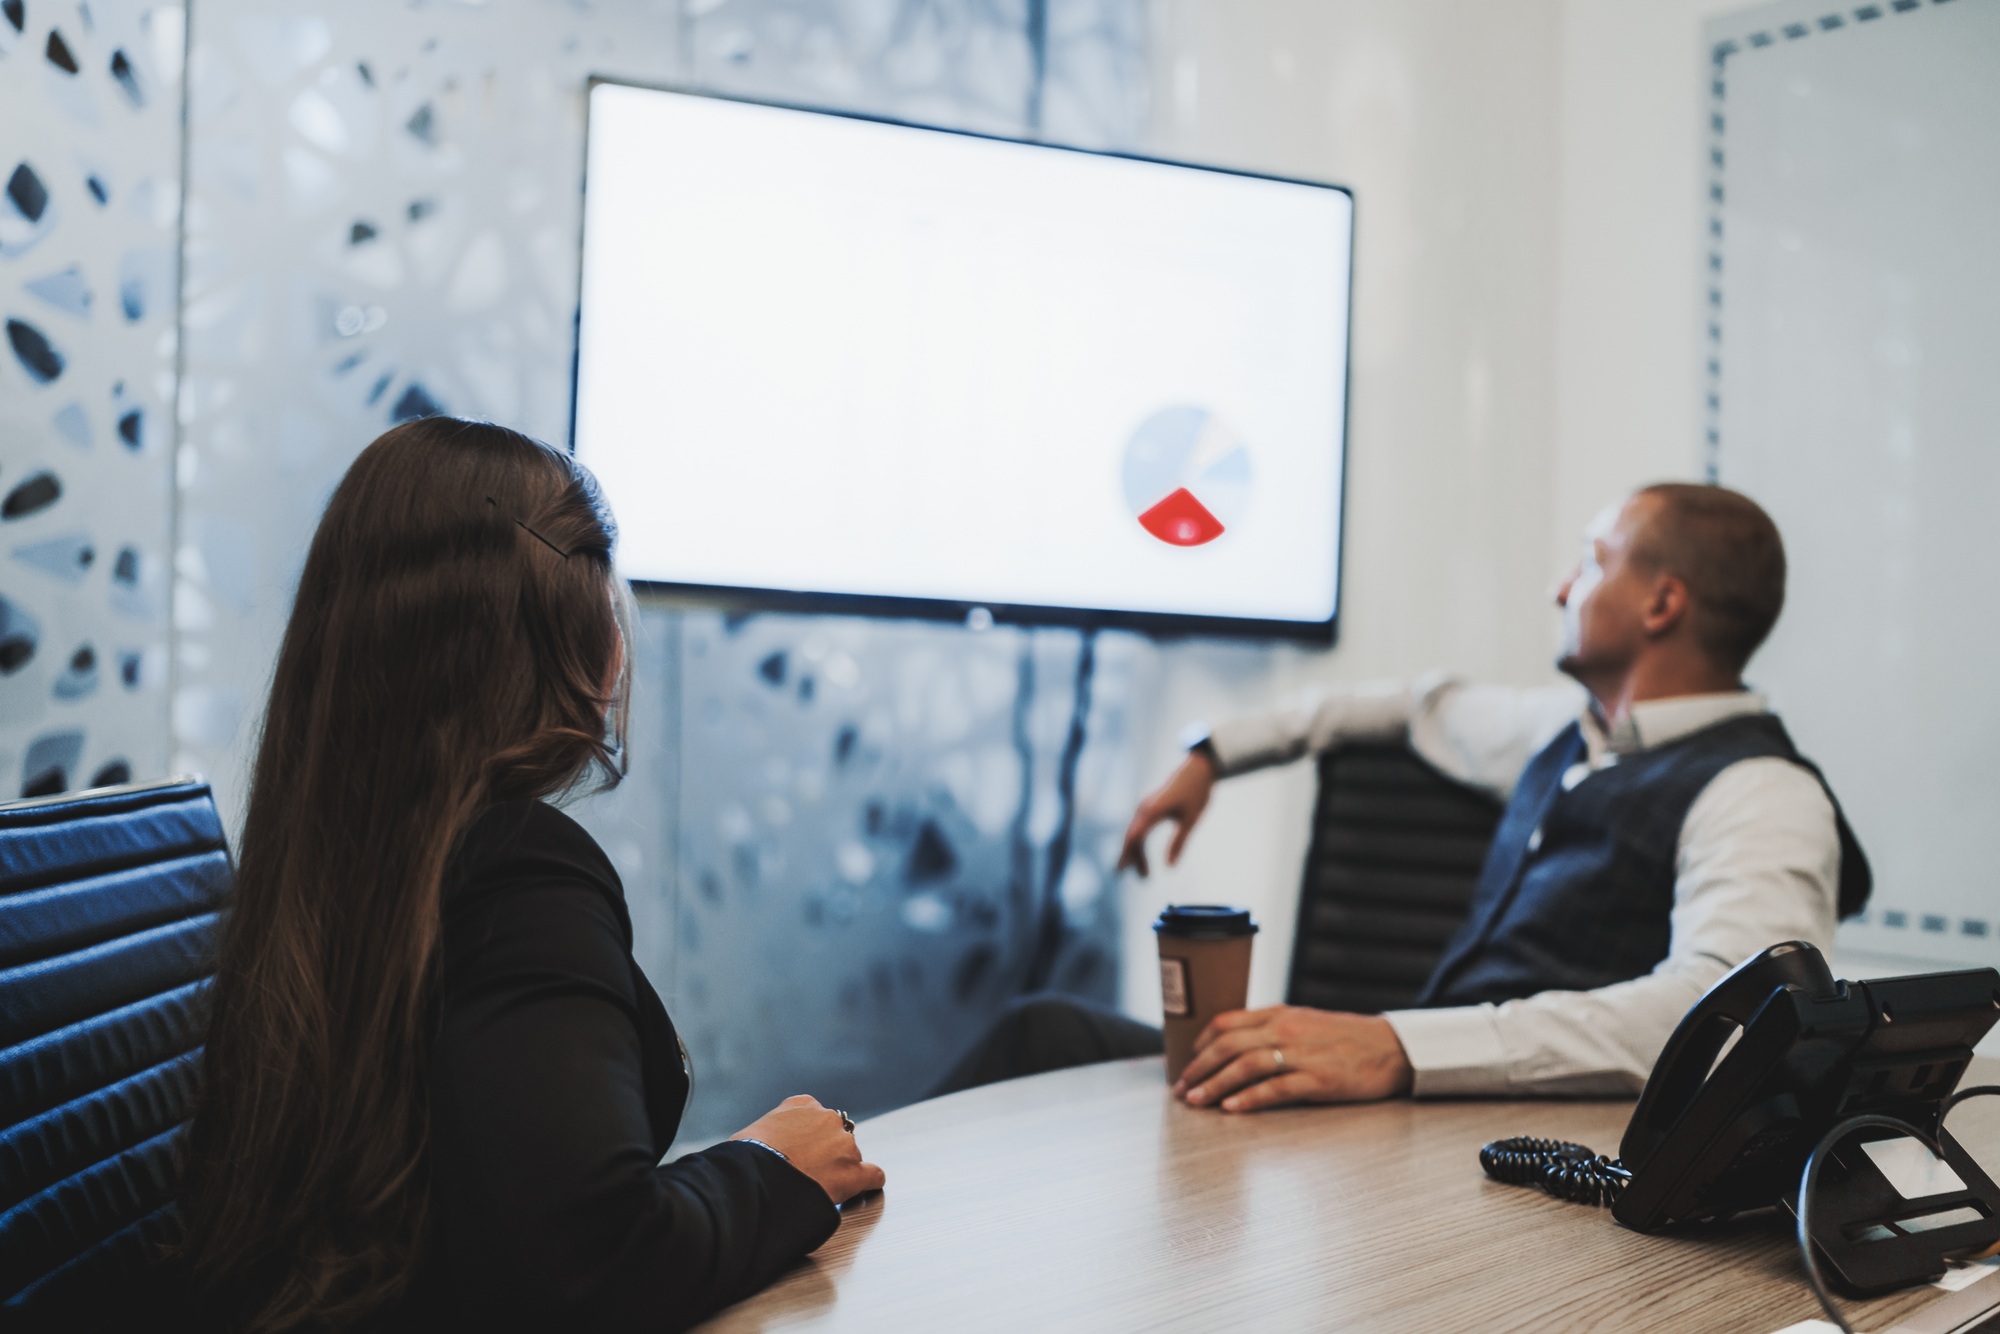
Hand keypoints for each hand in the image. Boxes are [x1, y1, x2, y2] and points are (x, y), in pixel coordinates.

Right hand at [731, 1095, 885, 1203]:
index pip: (816, 1115)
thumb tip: (764, 1148)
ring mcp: (844, 1145)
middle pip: (835, 1135)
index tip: (803, 1149)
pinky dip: (869, 1182)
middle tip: (809, 1172)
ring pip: (852, 1156)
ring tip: (821, 1188)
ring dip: (841, 1169)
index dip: (810, 1136)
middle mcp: (827, 1119)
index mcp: (803, 1105)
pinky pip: (873, 1175)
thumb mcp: (754, 1130)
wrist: (756, 1178)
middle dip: (827, 1152)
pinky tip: (863, 1188)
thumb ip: (772, 1131)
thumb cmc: (747, 1157)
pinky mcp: (853, 1173)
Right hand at [1117, 750, 1217, 877]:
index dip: (1127, 855)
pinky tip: (1142, 854)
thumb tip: (1170, 867)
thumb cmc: (1196, 792)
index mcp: (1153, 811)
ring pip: (1135, 833)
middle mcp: (1145, 808)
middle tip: (1142, 879)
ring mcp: (1146, 806)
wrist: (1198, 769)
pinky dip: (1139, 842)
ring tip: (1144, 873)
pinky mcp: (1150, 805)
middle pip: (1132, 837)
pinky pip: (1139, 827)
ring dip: (1137, 852)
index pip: (1135, 837)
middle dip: (1133, 858)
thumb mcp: (1190, 820)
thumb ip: (1179, 843)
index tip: (1121, 871)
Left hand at [1171, 1006, 1412, 1111]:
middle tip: (1182, 1088)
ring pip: (1245, 1065)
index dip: (1201, 1043)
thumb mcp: (1305, 1022)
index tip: (1188, 1063)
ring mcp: (1302, 1054)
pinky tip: (1231, 1108)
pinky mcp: (1318, 1079)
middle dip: (1199, 1068)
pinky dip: (1249, 1098)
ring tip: (1196, 1101)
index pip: (1228, 1022)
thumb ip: (1273, 1029)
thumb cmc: (1348, 1039)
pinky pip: (1275, 1088)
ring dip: (1215, 1084)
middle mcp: (1286, 1029)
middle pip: (1229, 1044)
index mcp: (1280, 1014)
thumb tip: (1236, 1045)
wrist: (1392, 1049)